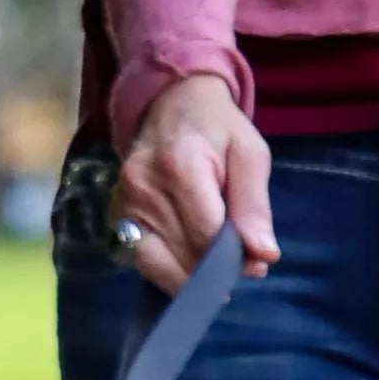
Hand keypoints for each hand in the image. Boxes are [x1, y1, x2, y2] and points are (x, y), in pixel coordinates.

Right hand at [114, 73, 278, 294]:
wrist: (172, 103)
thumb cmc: (217, 129)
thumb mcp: (249, 155)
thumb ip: (255, 206)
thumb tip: (263, 257)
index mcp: (179, 166)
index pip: (207, 236)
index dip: (233, 257)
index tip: (253, 261)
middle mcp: (144, 188)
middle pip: (184, 255)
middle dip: (215, 269)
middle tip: (237, 261)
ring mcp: (124, 204)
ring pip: (160, 266)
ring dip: (191, 275)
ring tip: (212, 265)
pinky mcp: (115, 217)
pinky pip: (142, 261)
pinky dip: (168, 270)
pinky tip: (187, 262)